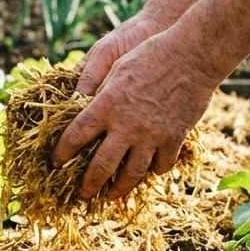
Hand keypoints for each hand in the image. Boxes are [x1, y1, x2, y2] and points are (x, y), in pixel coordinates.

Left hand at [52, 29, 220, 200]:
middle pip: (101, 166)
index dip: (62, 153)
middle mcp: (126, 126)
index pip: (75, 136)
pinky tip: (148, 171)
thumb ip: (99, 90)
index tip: (56, 162)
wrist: (193, 55)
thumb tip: (80, 104)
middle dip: (88, 185)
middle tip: (82, 194)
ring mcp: (152, 135)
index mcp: (106, 106)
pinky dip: (153, 171)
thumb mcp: (116, 66)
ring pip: (132, 174)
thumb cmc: (150, 54)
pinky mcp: (174, 139)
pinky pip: (161, 165)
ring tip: (111, 195)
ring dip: (118, 189)